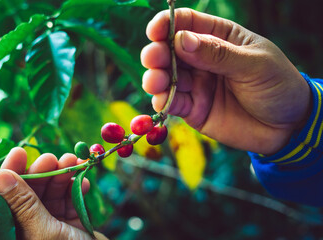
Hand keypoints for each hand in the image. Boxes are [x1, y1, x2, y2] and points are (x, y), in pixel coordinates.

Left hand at [0, 147, 107, 239]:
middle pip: (31, 191)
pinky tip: (84, 182)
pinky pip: (69, 200)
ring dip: (63, 175)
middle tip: (54, 158)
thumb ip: (23, 203)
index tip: (19, 152)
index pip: (5, 197)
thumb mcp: (42, 228)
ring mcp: (50, 223)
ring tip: (74, 163)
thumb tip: (0, 175)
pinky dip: (77, 189)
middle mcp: (29, 226)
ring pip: (51, 192)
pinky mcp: (69, 222)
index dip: (11, 172)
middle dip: (43, 171)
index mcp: (15, 232)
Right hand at [141, 8, 311, 154]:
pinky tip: (161, 100)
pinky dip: (163, 101)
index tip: (155, 32)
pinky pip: (173, 103)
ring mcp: (196, 84)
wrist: (288, 127)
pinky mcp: (193, 109)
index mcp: (219, 37)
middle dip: (157, 53)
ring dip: (155, 79)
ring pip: (166, 77)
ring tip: (154, 82)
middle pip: (170, 50)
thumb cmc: (278, 86)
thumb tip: (181, 40)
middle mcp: (202, 60)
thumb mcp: (254, 64)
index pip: (188, 23)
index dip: (168, 24)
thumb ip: (218, 54)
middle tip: (153, 59)